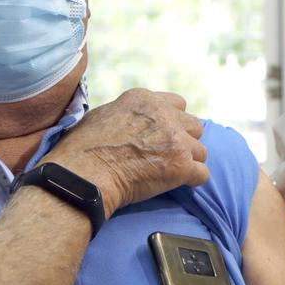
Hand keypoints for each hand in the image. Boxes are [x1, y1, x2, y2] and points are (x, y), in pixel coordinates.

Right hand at [45, 88, 208, 216]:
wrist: (84, 176)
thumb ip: (127, 114)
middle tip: (167, 157)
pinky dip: (191, 181)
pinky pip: (202, 174)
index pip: (178, 104)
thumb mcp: (103, 115)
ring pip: (201, 151)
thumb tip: (132, 122)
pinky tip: (176, 185)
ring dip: (188, 162)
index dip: (173, 122)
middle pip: (194, 126)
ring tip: (168, 173)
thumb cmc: (83, 150)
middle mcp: (164, 114)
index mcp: (145, 100)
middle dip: (184, 141)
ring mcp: (176, 139)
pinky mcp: (181, 165)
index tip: (163, 136)